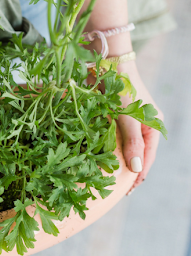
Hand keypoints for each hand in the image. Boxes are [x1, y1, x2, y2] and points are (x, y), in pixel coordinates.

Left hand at [116, 60, 163, 193]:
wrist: (110, 63)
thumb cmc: (122, 89)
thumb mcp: (128, 117)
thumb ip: (133, 142)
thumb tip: (137, 169)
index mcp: (153, 127)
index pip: (148, 158)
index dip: (138, 176)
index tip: (128, 191)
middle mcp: (144, 126)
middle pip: (139, 154)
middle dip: (129, 171)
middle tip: (117, 190)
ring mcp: (131, 122)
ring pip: (127, 147)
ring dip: (119, 161)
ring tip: (109, 179)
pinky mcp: (117, 117)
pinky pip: (115, 138)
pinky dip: (110, 149)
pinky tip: (102, 158)